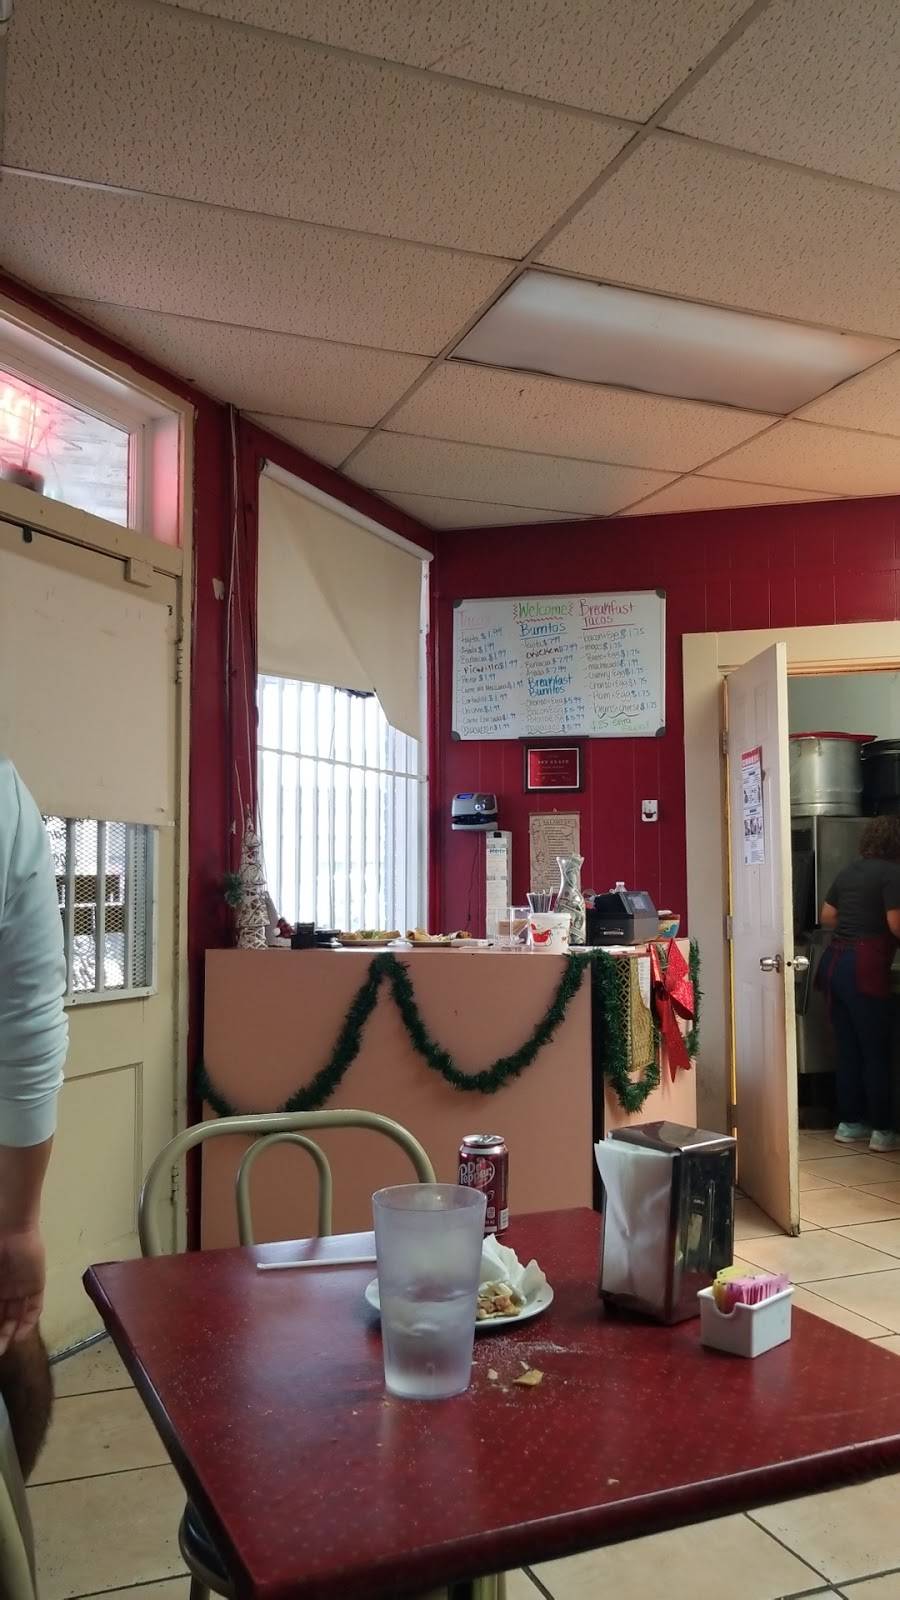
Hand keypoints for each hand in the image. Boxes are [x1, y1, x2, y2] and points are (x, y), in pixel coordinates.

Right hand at [0, 1227, 44, 1353]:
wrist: (10, 1228)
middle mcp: (5, 1290)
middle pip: (2, 1317)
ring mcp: (21, 1288)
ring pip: (16, 1316)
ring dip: (9, 1333)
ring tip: (2, 1348)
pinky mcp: (36, 1285)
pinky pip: (34, 1308)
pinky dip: (27, 1323)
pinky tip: (19, 1336)